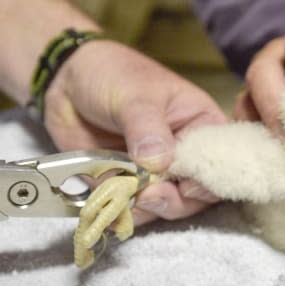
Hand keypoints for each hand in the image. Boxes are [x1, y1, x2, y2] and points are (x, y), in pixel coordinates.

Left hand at [44, 40, 225, 223]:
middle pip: (195, 193)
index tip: (186, 185)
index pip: (219, 161)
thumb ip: (148, 128)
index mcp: (199, 125)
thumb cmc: (113, 74)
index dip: (209, 179)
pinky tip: (111, 203)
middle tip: (150, 194)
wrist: (66, 80)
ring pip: (164, 205)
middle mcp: (183, 153)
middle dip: (174, 199)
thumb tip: (159, 162)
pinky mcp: (128, 184)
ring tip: (128, 197)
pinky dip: (124, 212)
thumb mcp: (136, 96)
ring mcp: (155, 172)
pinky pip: (133, 208)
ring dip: (148, 208)